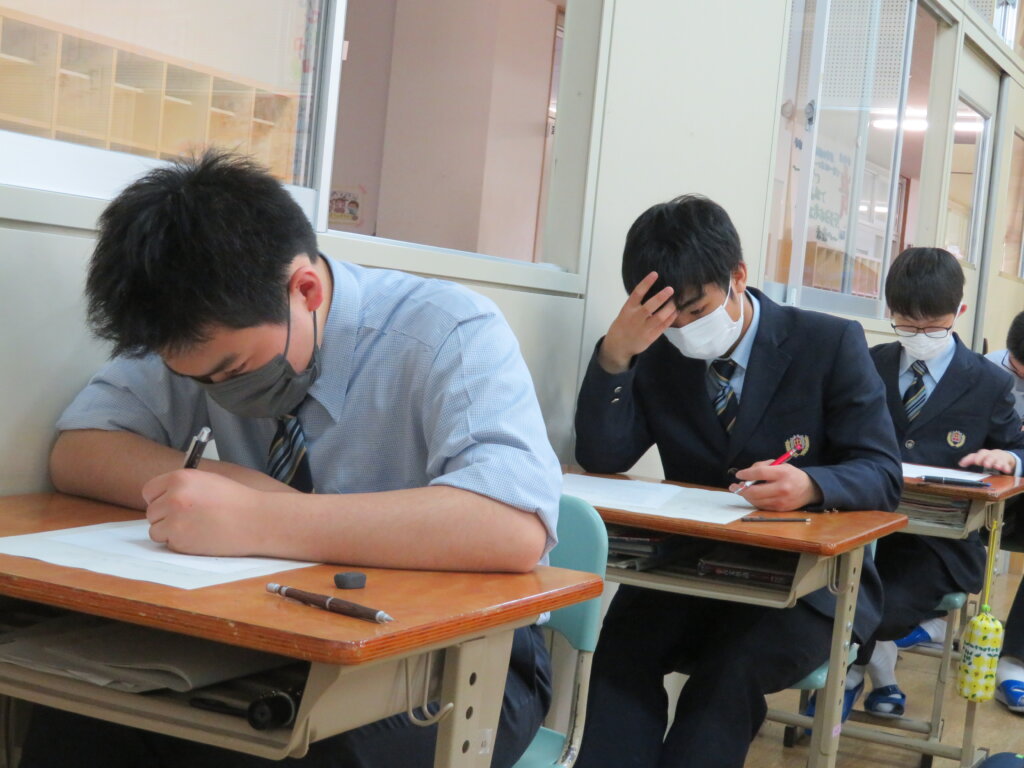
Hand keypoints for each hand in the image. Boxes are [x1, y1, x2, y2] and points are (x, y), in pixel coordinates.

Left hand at [142, 469, 266, 555]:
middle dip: (166, 517)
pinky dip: (180, 544)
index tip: (169, 505)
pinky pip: (168, 544)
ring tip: (195, 528)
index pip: (149, 491)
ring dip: (170, 532)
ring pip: (156, 530)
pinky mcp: (180, 541)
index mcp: (180, 478)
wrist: (256, 520)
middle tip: (189, 519)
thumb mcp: (207, 481)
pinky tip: (200, 537)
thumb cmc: (237, 501)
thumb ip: (182, 486)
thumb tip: (162, 498)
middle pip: (151, 512)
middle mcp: (173, 497)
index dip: (159, 499)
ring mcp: (175, 520)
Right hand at [597, 271, 678, 372]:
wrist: (618, 345)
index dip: (646, 283)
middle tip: (671, 289)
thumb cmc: (623, 325)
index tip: (655, 274)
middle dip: (661, 297)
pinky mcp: (650, 337)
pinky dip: (670, 318)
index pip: (637, 293)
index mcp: (628, 309)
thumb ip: (637, 304)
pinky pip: (663, 327)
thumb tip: (653, 290)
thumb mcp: (625, 312)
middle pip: (650, 306)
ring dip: (669, 308)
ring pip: (659, 317)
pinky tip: (675, 312)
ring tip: (676, 302)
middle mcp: (636, 318)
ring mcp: (643, 328)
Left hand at [729, 461, 822, 510]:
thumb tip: (745, 474)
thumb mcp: (779, 464)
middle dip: (741, 489)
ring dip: (746, 496)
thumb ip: (762, 466)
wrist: (809, 489)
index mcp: (782, 473)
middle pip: (755, 491)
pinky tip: (753, 496)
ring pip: (756, 500)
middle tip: (734, 486)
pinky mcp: (780, 509)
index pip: (759, 473)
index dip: (746, 474)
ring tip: (743, 490)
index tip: (739, 474)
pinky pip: (761, 506)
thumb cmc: (790, 474)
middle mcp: (782, 488)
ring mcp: (781, 500)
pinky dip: (754, 501)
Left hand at [958, 449, 1017, 474]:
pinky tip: (1006, 470)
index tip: (976, 462)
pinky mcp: (1005, 464)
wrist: (1001, 455)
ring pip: (998, 460)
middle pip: (989, 456)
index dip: (978, 457)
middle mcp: (991, 455)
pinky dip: (1006, 467)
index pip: (980, 454)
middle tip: (986, 464)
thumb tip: (960, 463)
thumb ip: (969, 460)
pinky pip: (1006, 465)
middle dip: (987, 460)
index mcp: (983, 454)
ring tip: (997, 466)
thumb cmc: (986, 458)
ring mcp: (998, 459)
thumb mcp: (978, 458)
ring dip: (997, 463)